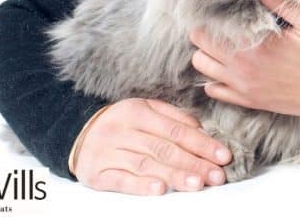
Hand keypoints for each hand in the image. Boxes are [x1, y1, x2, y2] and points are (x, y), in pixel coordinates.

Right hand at [72, 97, 232, 194]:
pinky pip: (121, 180)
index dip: (202, 144)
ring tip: (197, 184)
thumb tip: (201, 130)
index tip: (222, 155)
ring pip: (146, 165)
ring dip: (174, 175)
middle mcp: (123, 131)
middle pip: (164, 149)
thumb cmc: (120, 122)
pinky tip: (160, 189)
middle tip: (216, 175)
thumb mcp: (145, 110)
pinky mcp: (97, 174)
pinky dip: (141, 185)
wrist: (77, 133)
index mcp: (137, 112)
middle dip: (194, 163)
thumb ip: (173, 117)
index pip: (176, 130)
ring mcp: (109, 152)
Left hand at [190, 0, 299, 116]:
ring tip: (223, 46)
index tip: (218, 11)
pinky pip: (216, 92)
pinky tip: (227, 69)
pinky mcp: (250, 101)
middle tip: (220, 26)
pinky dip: (215, 80)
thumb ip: (282, 3)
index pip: (207, 33)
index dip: (209, 19)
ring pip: (204, 70)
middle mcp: (242, 70)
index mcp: (253, 48)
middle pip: (200, 50)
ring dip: (208, 56)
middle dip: (205, 36)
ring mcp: (244, 88)